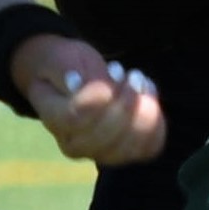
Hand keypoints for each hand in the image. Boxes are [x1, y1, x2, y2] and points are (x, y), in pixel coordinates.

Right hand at [10, 34, 164, 166]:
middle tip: (132, 74)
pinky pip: (147, 149)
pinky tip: (149, 94)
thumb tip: (76, 84)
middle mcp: (72, 143)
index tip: (115, 69)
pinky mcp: (121, 152)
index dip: (98, 97)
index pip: (74, 118)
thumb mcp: (61, 56)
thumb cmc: (65, 64)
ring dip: (144, 112)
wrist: (72, 77)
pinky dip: (156, 123)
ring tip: (141, 82)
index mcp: (52, 118)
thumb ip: (65, 69)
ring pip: (128, 147)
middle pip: (104, 137)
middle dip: (126, 103)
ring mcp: (97, 153)